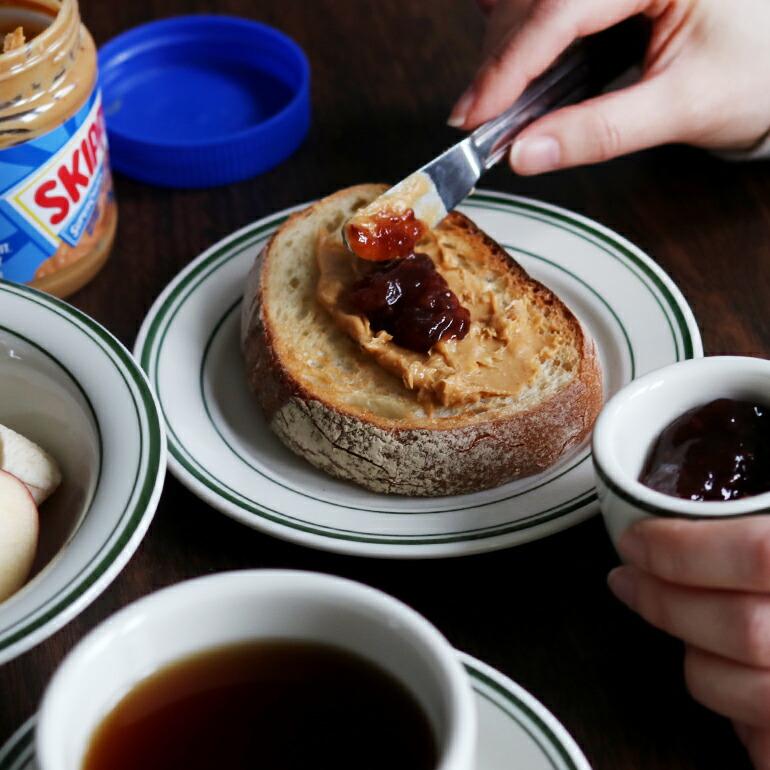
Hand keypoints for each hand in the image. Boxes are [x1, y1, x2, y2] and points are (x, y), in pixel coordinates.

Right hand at [450, 0, 769, 173]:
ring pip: (535, 0)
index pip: (563, 8)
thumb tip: (526, 152)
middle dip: (501, 59)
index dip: (510, 64)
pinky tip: (512, 59)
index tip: (475, 111)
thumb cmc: (756, 75)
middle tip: (478, 117)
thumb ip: (600, 132)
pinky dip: (524, 32)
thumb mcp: (681, 108)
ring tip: (495, 100)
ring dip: (507, 47)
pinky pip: (551, 4)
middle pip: (538, 0)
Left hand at [609, 517, 769, 769]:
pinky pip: (762, 743)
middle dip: (664, 603)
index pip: (757, 552)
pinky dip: (740, 717)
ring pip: (742, 690)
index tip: (635, 540)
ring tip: (677, 627)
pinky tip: (736, 680)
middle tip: (626, 579)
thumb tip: (719, 480)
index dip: (683, 549)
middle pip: (741, 628)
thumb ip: (754, 532)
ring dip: (693, 658)